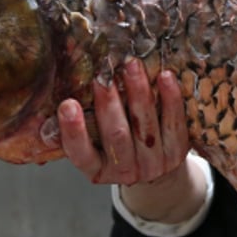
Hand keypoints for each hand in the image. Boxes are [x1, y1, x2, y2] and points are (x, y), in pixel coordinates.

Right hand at [57, 58, 188, 186]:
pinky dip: (170, 98)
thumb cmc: (118, 146)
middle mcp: (124, 170)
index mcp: (97, 169)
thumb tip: (59, 88)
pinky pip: (174, 123)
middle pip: (116, 135)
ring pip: (145, 127)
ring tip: (132, 66)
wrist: (156, 167)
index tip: (67, 104)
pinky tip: (165, 77)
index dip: (73, 130)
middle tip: (104, 76)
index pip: (81, 154)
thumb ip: (82, 124)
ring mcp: (153, 163)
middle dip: (109, 103)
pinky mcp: (177, 153)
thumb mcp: (96, 143)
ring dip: (139, 93)